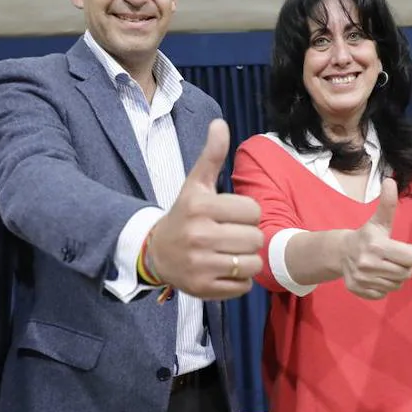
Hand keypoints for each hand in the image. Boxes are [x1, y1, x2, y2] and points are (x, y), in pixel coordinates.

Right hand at [145, 119, 263, 299]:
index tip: (230, 216)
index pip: (253, 210)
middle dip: (248, 237)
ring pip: (251, 263)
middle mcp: (198, 235)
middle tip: (230, 236)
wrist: (156, 252)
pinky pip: (243, 286)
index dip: (247, 213)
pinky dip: (238, 280)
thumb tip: (220, 123)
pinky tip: (223, 270)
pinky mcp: (203, 288)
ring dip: (245, 259)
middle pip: (255, 238)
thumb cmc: (184, 214)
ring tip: (229, 253)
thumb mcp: (195, 184)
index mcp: (200, 206)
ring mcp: (200, 264)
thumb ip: (211, 155)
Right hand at [340, 178, 411, 298]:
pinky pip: (383, 294)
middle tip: (391, 259)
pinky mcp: (358, 290)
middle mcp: (368, 264)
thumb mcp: (378, 221)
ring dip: (394, 277)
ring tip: (383, 267)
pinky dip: (382, 287)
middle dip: (403, 267)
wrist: (340, 252)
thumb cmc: (366, 236)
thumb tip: (391, 180)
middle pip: (406, 273)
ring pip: (397, 285)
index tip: (399, 249)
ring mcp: (362, 279)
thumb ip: (387, 203)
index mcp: (377, 245)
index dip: (409, 253)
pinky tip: (374, 276)